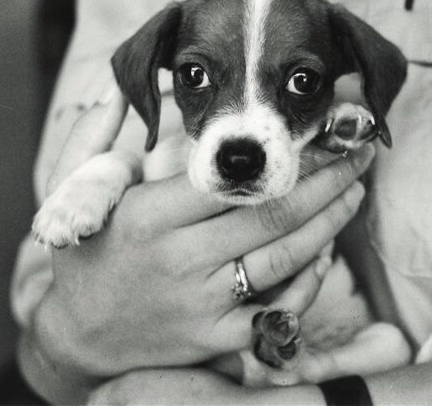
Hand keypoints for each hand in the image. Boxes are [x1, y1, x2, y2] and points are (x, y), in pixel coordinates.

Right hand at [22, 84, 372, 398]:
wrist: (81, 335)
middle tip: (356, 153)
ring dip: (330, 220)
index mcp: (150, 215)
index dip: (284, 154)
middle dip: (326, 179)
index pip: (232, 177)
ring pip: (284, 256)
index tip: (317, 132)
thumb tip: (118, 94)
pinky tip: (329, 251)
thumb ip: (96, 138)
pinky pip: (277, 309)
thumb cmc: (87, 255)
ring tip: (355, 189)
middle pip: (271, 213)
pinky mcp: (216, 338)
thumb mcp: (75, 193)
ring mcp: (202, 302)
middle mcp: (180, 258)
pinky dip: (309, 280)